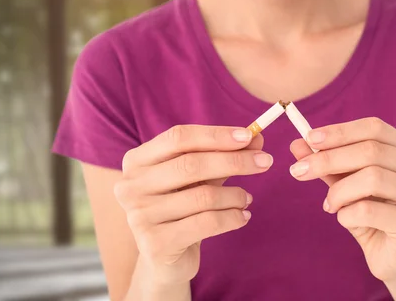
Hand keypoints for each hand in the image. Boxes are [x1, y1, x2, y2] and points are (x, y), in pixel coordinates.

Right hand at [114, 125, 272, 283]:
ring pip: (203, 196)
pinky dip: (232, 218)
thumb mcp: (201, 177)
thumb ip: (224, 156)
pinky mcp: (155, 243)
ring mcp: (139, 216)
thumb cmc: (183, 208)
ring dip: (235, 195)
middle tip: (265, 161)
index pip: (179, 137)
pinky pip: (206, 223)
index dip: (216, 135)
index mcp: (136, 160)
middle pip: (191, 164)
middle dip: (234, 160)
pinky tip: (242, 217)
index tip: (250, 136)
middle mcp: (131, 186)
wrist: (165, 259)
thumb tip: (257, 138)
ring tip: (247, 199)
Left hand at [289, 117, 395, 282]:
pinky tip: (345, 219)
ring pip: (373, 178)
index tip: (309, 139)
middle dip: (328, 159)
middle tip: (298, 171)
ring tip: (329, 204)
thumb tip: (297, 144)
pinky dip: (347, 214)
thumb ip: (327, 162)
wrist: (391, 256)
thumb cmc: (370, 212)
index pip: (374, 128)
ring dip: (339, 191)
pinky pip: (369, 210)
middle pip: (372, 151)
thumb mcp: (345, 182)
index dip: (340, 132)